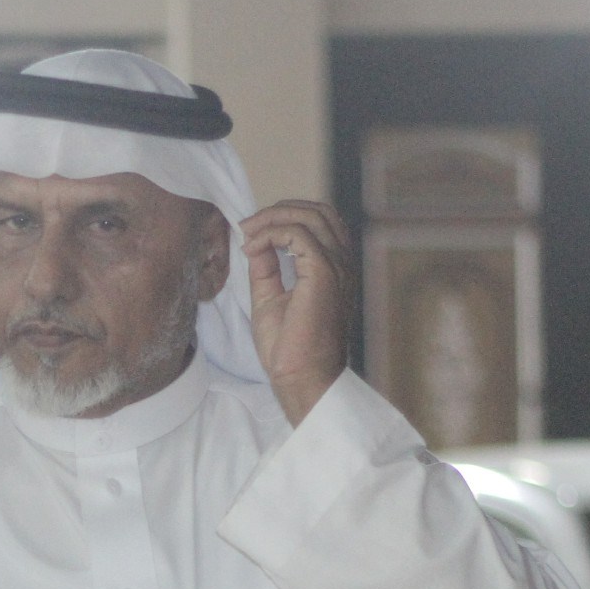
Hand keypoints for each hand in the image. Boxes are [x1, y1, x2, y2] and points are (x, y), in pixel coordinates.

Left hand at [241, 199, 356, 425]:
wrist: (300, 378)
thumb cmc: (290, 348)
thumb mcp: (270, 296)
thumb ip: (267, 266)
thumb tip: (256, 241)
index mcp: (335, 268)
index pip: (320, 221)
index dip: (285, 216)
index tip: (252, 232)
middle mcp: (342, 263)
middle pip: (317, 211)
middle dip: (277, 210)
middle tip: (247, 226)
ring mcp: (336, 267)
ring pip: (308, 216)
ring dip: (272, 218)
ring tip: (247, 233)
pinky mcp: (323, 273)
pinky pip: (297, 234)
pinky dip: (271, 234)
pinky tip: (253, 249)